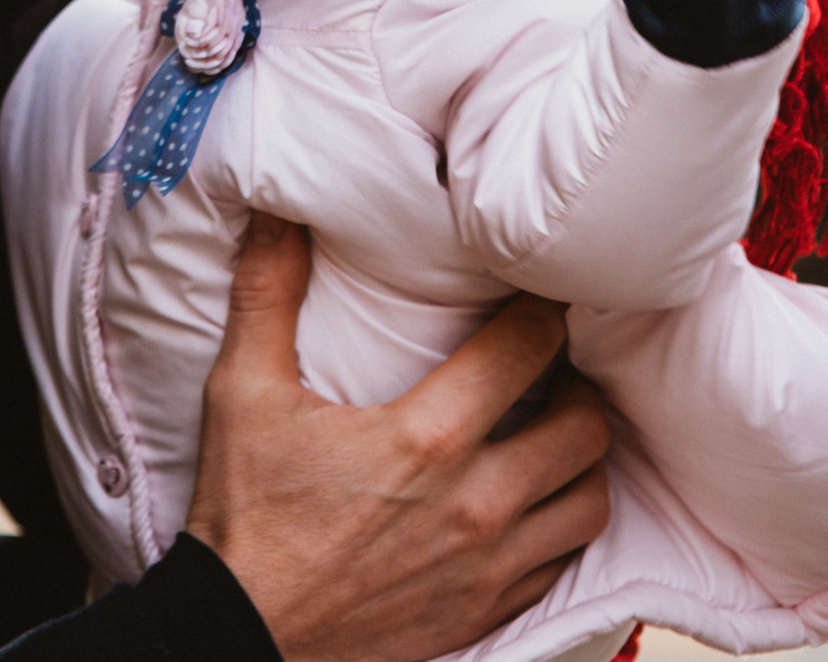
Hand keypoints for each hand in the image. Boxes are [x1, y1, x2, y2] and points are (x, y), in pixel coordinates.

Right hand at [184, 215, 611, 661]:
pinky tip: (530, 503)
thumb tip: (275, 209)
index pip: (530, 346)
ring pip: (590, 499)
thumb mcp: (242, 394)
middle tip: (548, 368)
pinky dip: (560, 525)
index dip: (544, 308)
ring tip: (549, 433)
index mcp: (428, 438)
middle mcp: (478, 503)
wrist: (238, 636)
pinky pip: (563, 562)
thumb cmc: (244, 517)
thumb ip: (267, 292)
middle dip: (575, 386)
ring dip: (578, 460)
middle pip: (584, 425)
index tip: (537, 293)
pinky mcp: (487, 612)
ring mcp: (490, 566)